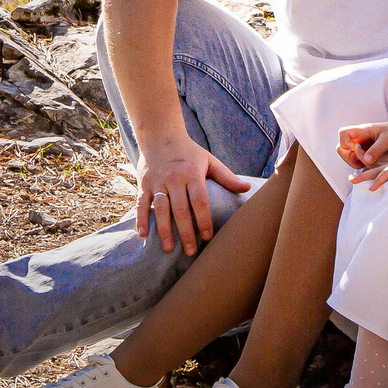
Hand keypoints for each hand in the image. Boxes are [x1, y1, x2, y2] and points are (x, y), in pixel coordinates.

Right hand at [133, 136, 252, 255]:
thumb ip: (227, 176)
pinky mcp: (143, 184)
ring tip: (168, 248)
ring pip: (160, 209)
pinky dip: (140, 219)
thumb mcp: (209, 160)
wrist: (160, 135)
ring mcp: (157, 182)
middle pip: (180, 209)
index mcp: (192, 174)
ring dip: (164, 230)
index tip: (207, 237)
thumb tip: (247, 188)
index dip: (203, 220)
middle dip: (185, 232)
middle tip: (190, 251)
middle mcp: (174, 179)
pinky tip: (143, 235)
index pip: (199, 201)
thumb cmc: (189, 152)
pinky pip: (141, 204)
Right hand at [336, 118, 387, 169]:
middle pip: (342, 147)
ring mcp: (362, 146)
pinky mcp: (367, 153)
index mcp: (362, 130)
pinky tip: (372, 166)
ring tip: (369, 164)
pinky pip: (357, 161)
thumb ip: (376, 150)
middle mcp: (359, 138)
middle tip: (363, 161)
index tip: (357, 148)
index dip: (346, 143)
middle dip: (349, 157)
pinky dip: (361, 165)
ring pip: (349, 156)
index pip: (343, 134)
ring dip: (355, 163)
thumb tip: (365, 160)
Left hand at [353, 147, 387, 190]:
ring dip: (365, 176)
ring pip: (378, 171)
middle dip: (362, 174)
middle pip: (376, 169)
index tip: (362, 177)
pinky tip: (372, 187)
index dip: (371, 173)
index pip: (382, 169)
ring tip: (353, 181)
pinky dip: (380, 180)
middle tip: (350, 179)